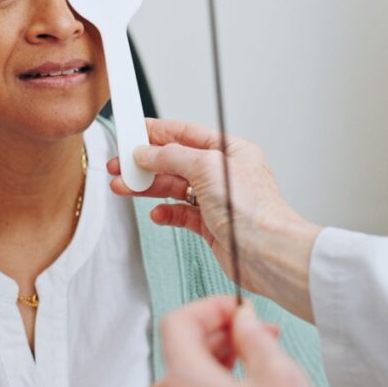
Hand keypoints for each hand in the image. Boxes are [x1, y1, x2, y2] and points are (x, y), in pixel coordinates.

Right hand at [107, 119, 320, 321]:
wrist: (268, 253)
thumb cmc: (255, 210)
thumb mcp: (207, 168)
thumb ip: (173, 156)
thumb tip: (148, 151)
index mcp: (230, 150)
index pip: (186, 133)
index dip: (157, 132)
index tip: (132, 132)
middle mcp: (224, 172)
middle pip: (176, 161)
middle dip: (145, 163)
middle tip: (119, 165)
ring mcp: (217, 199)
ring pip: (175, 187)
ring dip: (149, 187)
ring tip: (124, 187)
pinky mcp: (212, 224)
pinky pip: (181, 213)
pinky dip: (166, 212)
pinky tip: (156, 214)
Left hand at [151, 296, 310, 386]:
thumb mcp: (279, 376)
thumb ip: (256, 337)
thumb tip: (245, 317)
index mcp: (183, 375)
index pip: (178, 320)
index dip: (211, 306)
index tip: (236, 307)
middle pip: (183, 342)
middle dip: (222, 329)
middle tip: (255, 328)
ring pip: (188, 365)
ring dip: (221, 352)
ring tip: (257, 352)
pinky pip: (191, 384)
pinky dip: (215, 373)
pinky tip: (246, 375)